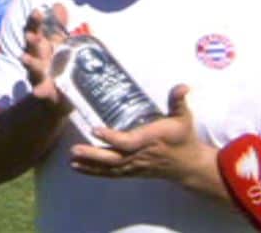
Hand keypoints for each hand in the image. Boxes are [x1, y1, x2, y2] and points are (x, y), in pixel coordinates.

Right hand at [20, 4, 70, 112]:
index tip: (37, 11)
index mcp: (41, 46)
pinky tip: (37, 91)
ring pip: (33, 67)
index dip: (35, 21)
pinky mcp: (44, 90)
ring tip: (24, 59)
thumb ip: (58, 25)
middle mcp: (37, 58)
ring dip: (29, 63)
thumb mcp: (59, 43)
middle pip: (33, 47)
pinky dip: (39, 90)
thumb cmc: (57, 64)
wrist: (58, 94)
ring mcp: (38, 75)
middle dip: (32, 41)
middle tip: (31, 35)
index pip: (36, 30)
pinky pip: (41, 91)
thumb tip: (58, 4)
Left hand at [70, 85, 213, 184]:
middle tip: (74, 150)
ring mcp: (135, 166)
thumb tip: (183, 86)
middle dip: (93, 155)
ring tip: (72, 160)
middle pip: (114, 158)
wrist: (188, 165)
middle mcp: (140, 155)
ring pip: (110, 168)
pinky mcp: (132, 171)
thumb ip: (178, 101)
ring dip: (90, 165)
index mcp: (150, 140)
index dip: (112, 137)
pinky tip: (79, 167)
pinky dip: (94, 172)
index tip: (95, 129)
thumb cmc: (183, 137)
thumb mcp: (183, 117)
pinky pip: (111, 173)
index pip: (128, 142)